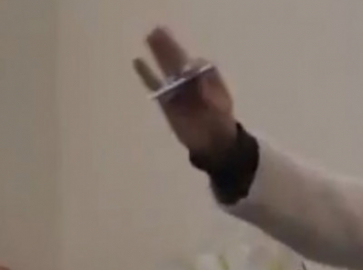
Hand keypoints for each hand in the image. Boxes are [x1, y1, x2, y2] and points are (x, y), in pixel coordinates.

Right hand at [134, 27, 237, 160]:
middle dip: (169, 47)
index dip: (193, 65)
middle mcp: (192, 82)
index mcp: (208, 80)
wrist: (214, 144)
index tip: (190, 68)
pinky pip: (155, 85)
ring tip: (150, 36)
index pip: (199, 65)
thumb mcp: (221, 106)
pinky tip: (138, 62)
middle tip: (158, 30)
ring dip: (159, 54)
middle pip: (179, 61)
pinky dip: (147, 75)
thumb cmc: (221, 123)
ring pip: (167, 69)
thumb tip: (197, 76)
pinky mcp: (167, 102)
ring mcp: (178, 91)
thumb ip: (210, 90)